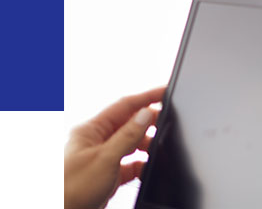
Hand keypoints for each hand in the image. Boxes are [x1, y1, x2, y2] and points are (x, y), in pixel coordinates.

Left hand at [64, 86, 164, 208]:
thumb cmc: (70, 191)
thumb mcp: (104, 160)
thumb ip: (128, 135)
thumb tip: (147, 114)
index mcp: (90, 131)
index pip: (124, 106)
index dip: (146, 97)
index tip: (165, 91)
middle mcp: (95, 142)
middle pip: (129, 124)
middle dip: (148, 123)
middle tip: (169, 122)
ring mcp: (101, 159)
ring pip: (130, 144)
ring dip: (145, 145)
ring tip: (159, 148)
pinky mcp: (106, 176)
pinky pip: (130, 164)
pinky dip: (141, 165)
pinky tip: (148, 168)